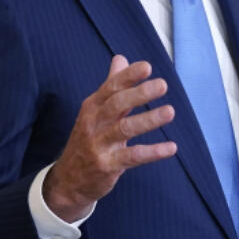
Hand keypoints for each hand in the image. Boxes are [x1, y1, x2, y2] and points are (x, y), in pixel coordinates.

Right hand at [43, 55, 176, 221]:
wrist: (67, 180)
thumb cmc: (87, 140)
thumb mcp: (94, 111)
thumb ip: (111, 85)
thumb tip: (121, 58)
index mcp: (92, 106)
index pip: (110, 87)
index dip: (128, 76)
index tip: (147, 66)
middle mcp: (93, 123)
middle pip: (116, 105)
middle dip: (139, 94)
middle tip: (162, 84)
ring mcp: (99, 145)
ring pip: (124, 130)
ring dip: (148, 120)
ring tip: (170, 111)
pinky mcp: (107, 166)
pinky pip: (132, 157)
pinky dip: (152, 152)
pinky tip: (171, 147)